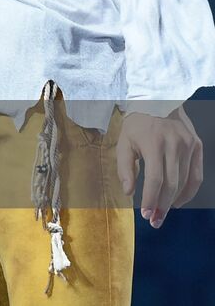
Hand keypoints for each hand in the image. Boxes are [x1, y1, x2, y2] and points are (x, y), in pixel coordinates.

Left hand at [116, 107, 203, 227]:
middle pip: (172, 184)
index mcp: (153, 143)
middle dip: (163, 205)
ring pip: (185, 182)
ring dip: (174, 201)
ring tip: (163, 213)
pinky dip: (189, 191)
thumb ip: (124, 167)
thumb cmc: (136, 124)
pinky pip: (196, 175)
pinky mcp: (197, 146)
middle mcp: (174, 144)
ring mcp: (188, 145)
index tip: (146, 214)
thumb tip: (129, 192)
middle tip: (155, 220)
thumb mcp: (123, 142)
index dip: (151, 199)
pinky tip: (178, 201)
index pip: (155, 179)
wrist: (157, 100)